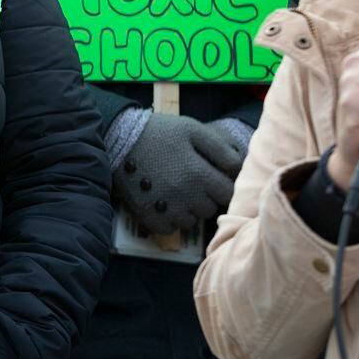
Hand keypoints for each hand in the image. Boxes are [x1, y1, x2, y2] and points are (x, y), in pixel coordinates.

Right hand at [112, 112, 243, 233]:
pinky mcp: (148, 216)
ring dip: (188, 210)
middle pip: (210, 209)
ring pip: (191, 221)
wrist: (118, 137)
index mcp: (199, 174)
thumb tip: (240, 168)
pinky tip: (163, 203)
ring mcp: (166, 208)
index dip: (223, 184)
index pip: (228, 193)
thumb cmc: (159, 131)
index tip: (213, 177)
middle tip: (192, 181)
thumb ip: (221, 149)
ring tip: (176, 191)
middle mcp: (185, 196)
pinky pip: (169, 229)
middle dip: (205, 197)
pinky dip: (169, 220)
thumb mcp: (193, 129)